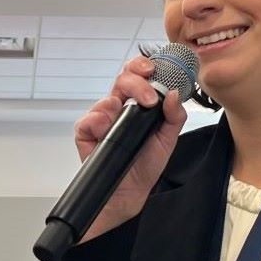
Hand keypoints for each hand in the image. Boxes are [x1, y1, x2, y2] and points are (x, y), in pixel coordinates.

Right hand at [76, 56, 187, 241]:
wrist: (129, 193)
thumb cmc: (145, 166)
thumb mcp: (167, 140)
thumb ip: (174, 116)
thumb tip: (173, 94)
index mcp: (138, 105)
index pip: (138, 76)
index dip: (143, 66)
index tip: (153, 69)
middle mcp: (119, 109)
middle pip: (121, 80)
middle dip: (134, 81)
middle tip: (146, 97)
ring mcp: (101, 121)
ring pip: (104, 99)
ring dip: (115, 104)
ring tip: (123, 119)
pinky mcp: (87, 136)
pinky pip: (87, 121)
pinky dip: (95, 121)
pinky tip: (103, 130)